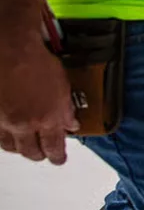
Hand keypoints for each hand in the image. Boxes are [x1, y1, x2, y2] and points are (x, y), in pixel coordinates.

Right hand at [0, 39, 78, 164]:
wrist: (10, 50)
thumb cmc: (36, 61)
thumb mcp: (63, 85)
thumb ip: (66, 109)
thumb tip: (71, 124)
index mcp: (47, 118)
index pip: (54, 147)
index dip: (57, 157)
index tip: (59, 159)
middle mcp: (24, 124)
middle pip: (31, 152)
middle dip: (39, 155)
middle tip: (43, 153)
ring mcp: (4, 121)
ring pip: (10, 147)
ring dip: (20, 148)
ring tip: (25, 145)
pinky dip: (3, 137)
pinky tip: (7, 133)